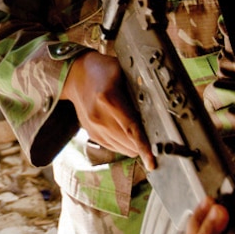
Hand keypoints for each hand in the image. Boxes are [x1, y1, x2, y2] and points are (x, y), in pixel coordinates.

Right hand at [60, 50, 153, 169]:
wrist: (76, 76)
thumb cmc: (102, 71)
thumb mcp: (122, 71)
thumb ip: (138, 88)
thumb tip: (158, 107)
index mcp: (108, 99)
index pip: (131, 129)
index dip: (144, 147)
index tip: (153, 162)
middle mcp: (99, 117)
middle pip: (130, 143)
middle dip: (145, 143)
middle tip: (156, 133)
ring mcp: (94, 128)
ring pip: (124, 149)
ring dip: (135, 145)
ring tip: (139, 129)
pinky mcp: (92, 134)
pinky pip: (115, 148)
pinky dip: (125, 143)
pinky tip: (127, 130)